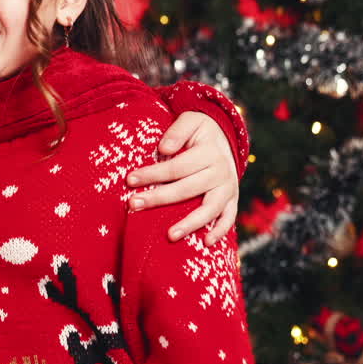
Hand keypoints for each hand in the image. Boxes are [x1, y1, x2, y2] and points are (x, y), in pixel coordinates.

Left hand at [125, 112, 238, 244]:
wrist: (225, 136)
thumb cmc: (200, 130)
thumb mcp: (190, 120)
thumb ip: (177, 131)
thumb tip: (163, 149)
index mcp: (209, 153)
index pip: (176, 167)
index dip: (152, 174)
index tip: (130, 180)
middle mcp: (221, 172)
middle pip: (187, 189)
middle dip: (158, 198)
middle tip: (133, 204)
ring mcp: (228, 188)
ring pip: (209, 209)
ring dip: (190, 223)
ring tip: (169, 235)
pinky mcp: (232, 199)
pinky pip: (229, 217)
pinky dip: (220, 231)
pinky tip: (206, 243)